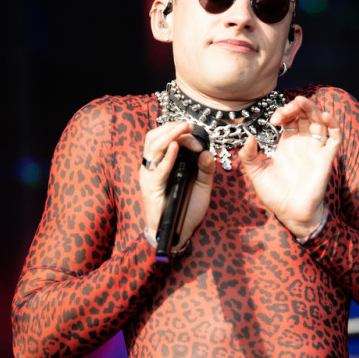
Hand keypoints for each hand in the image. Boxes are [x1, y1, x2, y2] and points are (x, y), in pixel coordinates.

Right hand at [140, 121, 214, 246]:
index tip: (198, 140)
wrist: (179, 231)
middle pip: (155, 137)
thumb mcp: (202, 185)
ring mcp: (150, 176)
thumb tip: (207, 152)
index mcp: (162, 163)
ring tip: (183, 129)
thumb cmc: (187, 208)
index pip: (165, 137)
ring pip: (152, 147)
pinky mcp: (151, 188)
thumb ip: (206, 168)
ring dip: (169, 135)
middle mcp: (153, 167)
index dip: (181, 132)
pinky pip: (158, 170)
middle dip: (172, 128)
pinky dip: (168, 157)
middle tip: (189, 126)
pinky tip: (176, 147)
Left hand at [239, 96, 341, 237]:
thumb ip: (248, 157)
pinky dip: (334, 125)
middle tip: (284, 111)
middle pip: (304, 114)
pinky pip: (336, 138)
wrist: (291, 215)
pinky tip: (326, 116)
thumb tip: (249, 137)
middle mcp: (303, 143)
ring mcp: (316, 150)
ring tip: (301, 102)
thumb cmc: (276, 196)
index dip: (282, 112)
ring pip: (320, 121)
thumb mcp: (256, 174)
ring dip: (313, 108)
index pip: (289, 118)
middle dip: (295, 106)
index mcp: (287, 144)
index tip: (272, 121)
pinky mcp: (326, 159)